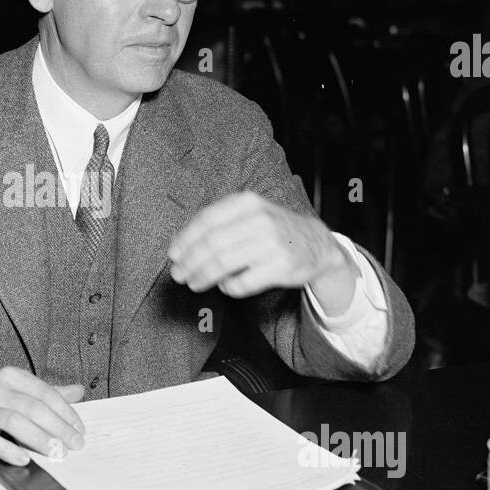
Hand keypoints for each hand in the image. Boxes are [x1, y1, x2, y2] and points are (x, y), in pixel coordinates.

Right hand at [0, 366, 85, 465]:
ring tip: (56, 452)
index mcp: (12, 377)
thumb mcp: (15, 388)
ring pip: (15, 422)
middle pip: (34, 408)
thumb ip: (46, 392)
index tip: (80, 429)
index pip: (45, 393)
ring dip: (39, 439)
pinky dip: (9, 450)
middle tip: (74, 445)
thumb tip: (79, 391)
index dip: (66, 412)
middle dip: (58, 428)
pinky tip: (24, 459)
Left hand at [167, 190, 356, 309]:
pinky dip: (228, 287)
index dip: (186, 239)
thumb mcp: (250, 213)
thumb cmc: (274, 229)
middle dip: (190, 262)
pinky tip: (225, 286)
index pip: (207, 220)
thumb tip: (181, 246)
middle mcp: (261, 220)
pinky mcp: (281, 267)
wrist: (317, 244)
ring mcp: (273, 244)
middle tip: (178, 274)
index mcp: (248, 203)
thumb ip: (219, 223)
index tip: (173, 254)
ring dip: (203, 276)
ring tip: (193, 283)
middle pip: (212, 244)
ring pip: (224, 264)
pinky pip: (242, 283)